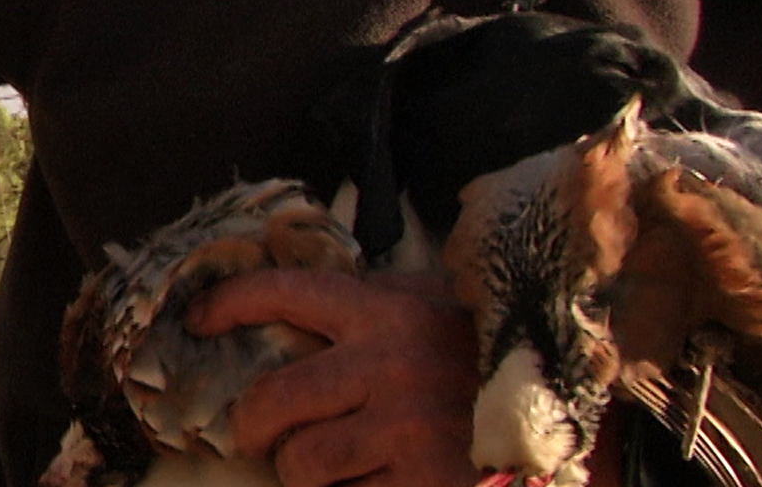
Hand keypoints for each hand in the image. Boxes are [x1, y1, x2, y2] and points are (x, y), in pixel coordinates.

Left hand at [189, 268, 480, 486]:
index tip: (197, 322)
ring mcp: (405, 428)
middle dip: (252, 425)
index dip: (229, 305)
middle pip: (272, 398)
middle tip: (255, 434)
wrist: (564, 413)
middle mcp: (389, 363)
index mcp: (386, 309)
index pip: (284, 293)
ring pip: (302, 461)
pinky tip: (381, 480)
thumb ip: (368, 307)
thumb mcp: (431, 308)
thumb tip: (288, 310)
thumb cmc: (487, 356)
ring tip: (334, 463)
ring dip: (305, 470)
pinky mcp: (420, 483)